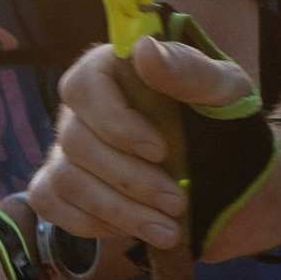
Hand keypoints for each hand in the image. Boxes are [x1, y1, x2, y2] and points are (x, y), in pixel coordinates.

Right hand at [29, 38, 280, 262]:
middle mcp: (81, 107)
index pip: (85, 85)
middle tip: (177, 202)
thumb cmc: (223, 118)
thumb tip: (143, 48)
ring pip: (66, 180)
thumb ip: (188, 71)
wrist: (230, 170)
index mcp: (113, 70)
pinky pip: (50, 203)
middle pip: (75, 141)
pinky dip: (89, 224)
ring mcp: (67, 148)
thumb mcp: (224, 91)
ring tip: (167, 229)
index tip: (160, 151)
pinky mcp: (63, 184)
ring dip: (118, 211)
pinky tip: (133, 231)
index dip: (115, 123)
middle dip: (129, 180)